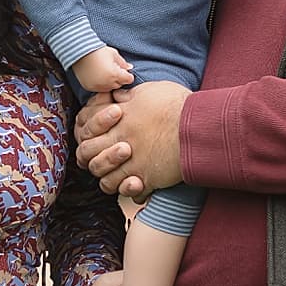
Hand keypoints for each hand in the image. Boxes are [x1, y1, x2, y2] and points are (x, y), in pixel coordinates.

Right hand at [71, 46, 134, 93]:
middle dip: (119, 79)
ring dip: (110, 83)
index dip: (127, 74)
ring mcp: (97, 86)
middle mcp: (106, 83)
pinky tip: (98, 76)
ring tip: (105, 72)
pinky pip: (99, 89)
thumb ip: (123, 63)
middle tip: (113, 70)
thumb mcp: (113, 54)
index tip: (123, 70)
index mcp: (114, 74)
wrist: (79, 52)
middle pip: (119, 85)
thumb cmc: (97, 51)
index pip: (129, 80)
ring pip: (110, 88)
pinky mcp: (89, 87)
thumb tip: (130, 68)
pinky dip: (101, 84)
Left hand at [74, 81, 189, 197]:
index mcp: (117, 123)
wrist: (198, 125)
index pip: (86, 138)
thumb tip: (115, 96)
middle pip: (91, 162)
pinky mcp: (149, 179)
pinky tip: (139, 185)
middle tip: (105, 162)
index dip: (88, 141)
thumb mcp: (147, 91)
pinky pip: (132, 193)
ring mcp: (134, 165)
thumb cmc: (176, 105)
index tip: (99, 141)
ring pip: (107, 183)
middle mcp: (121, 145)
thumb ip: (127, 96)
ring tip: (121, 175)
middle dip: (94, 162)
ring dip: (111, 180)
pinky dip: (133, 192)